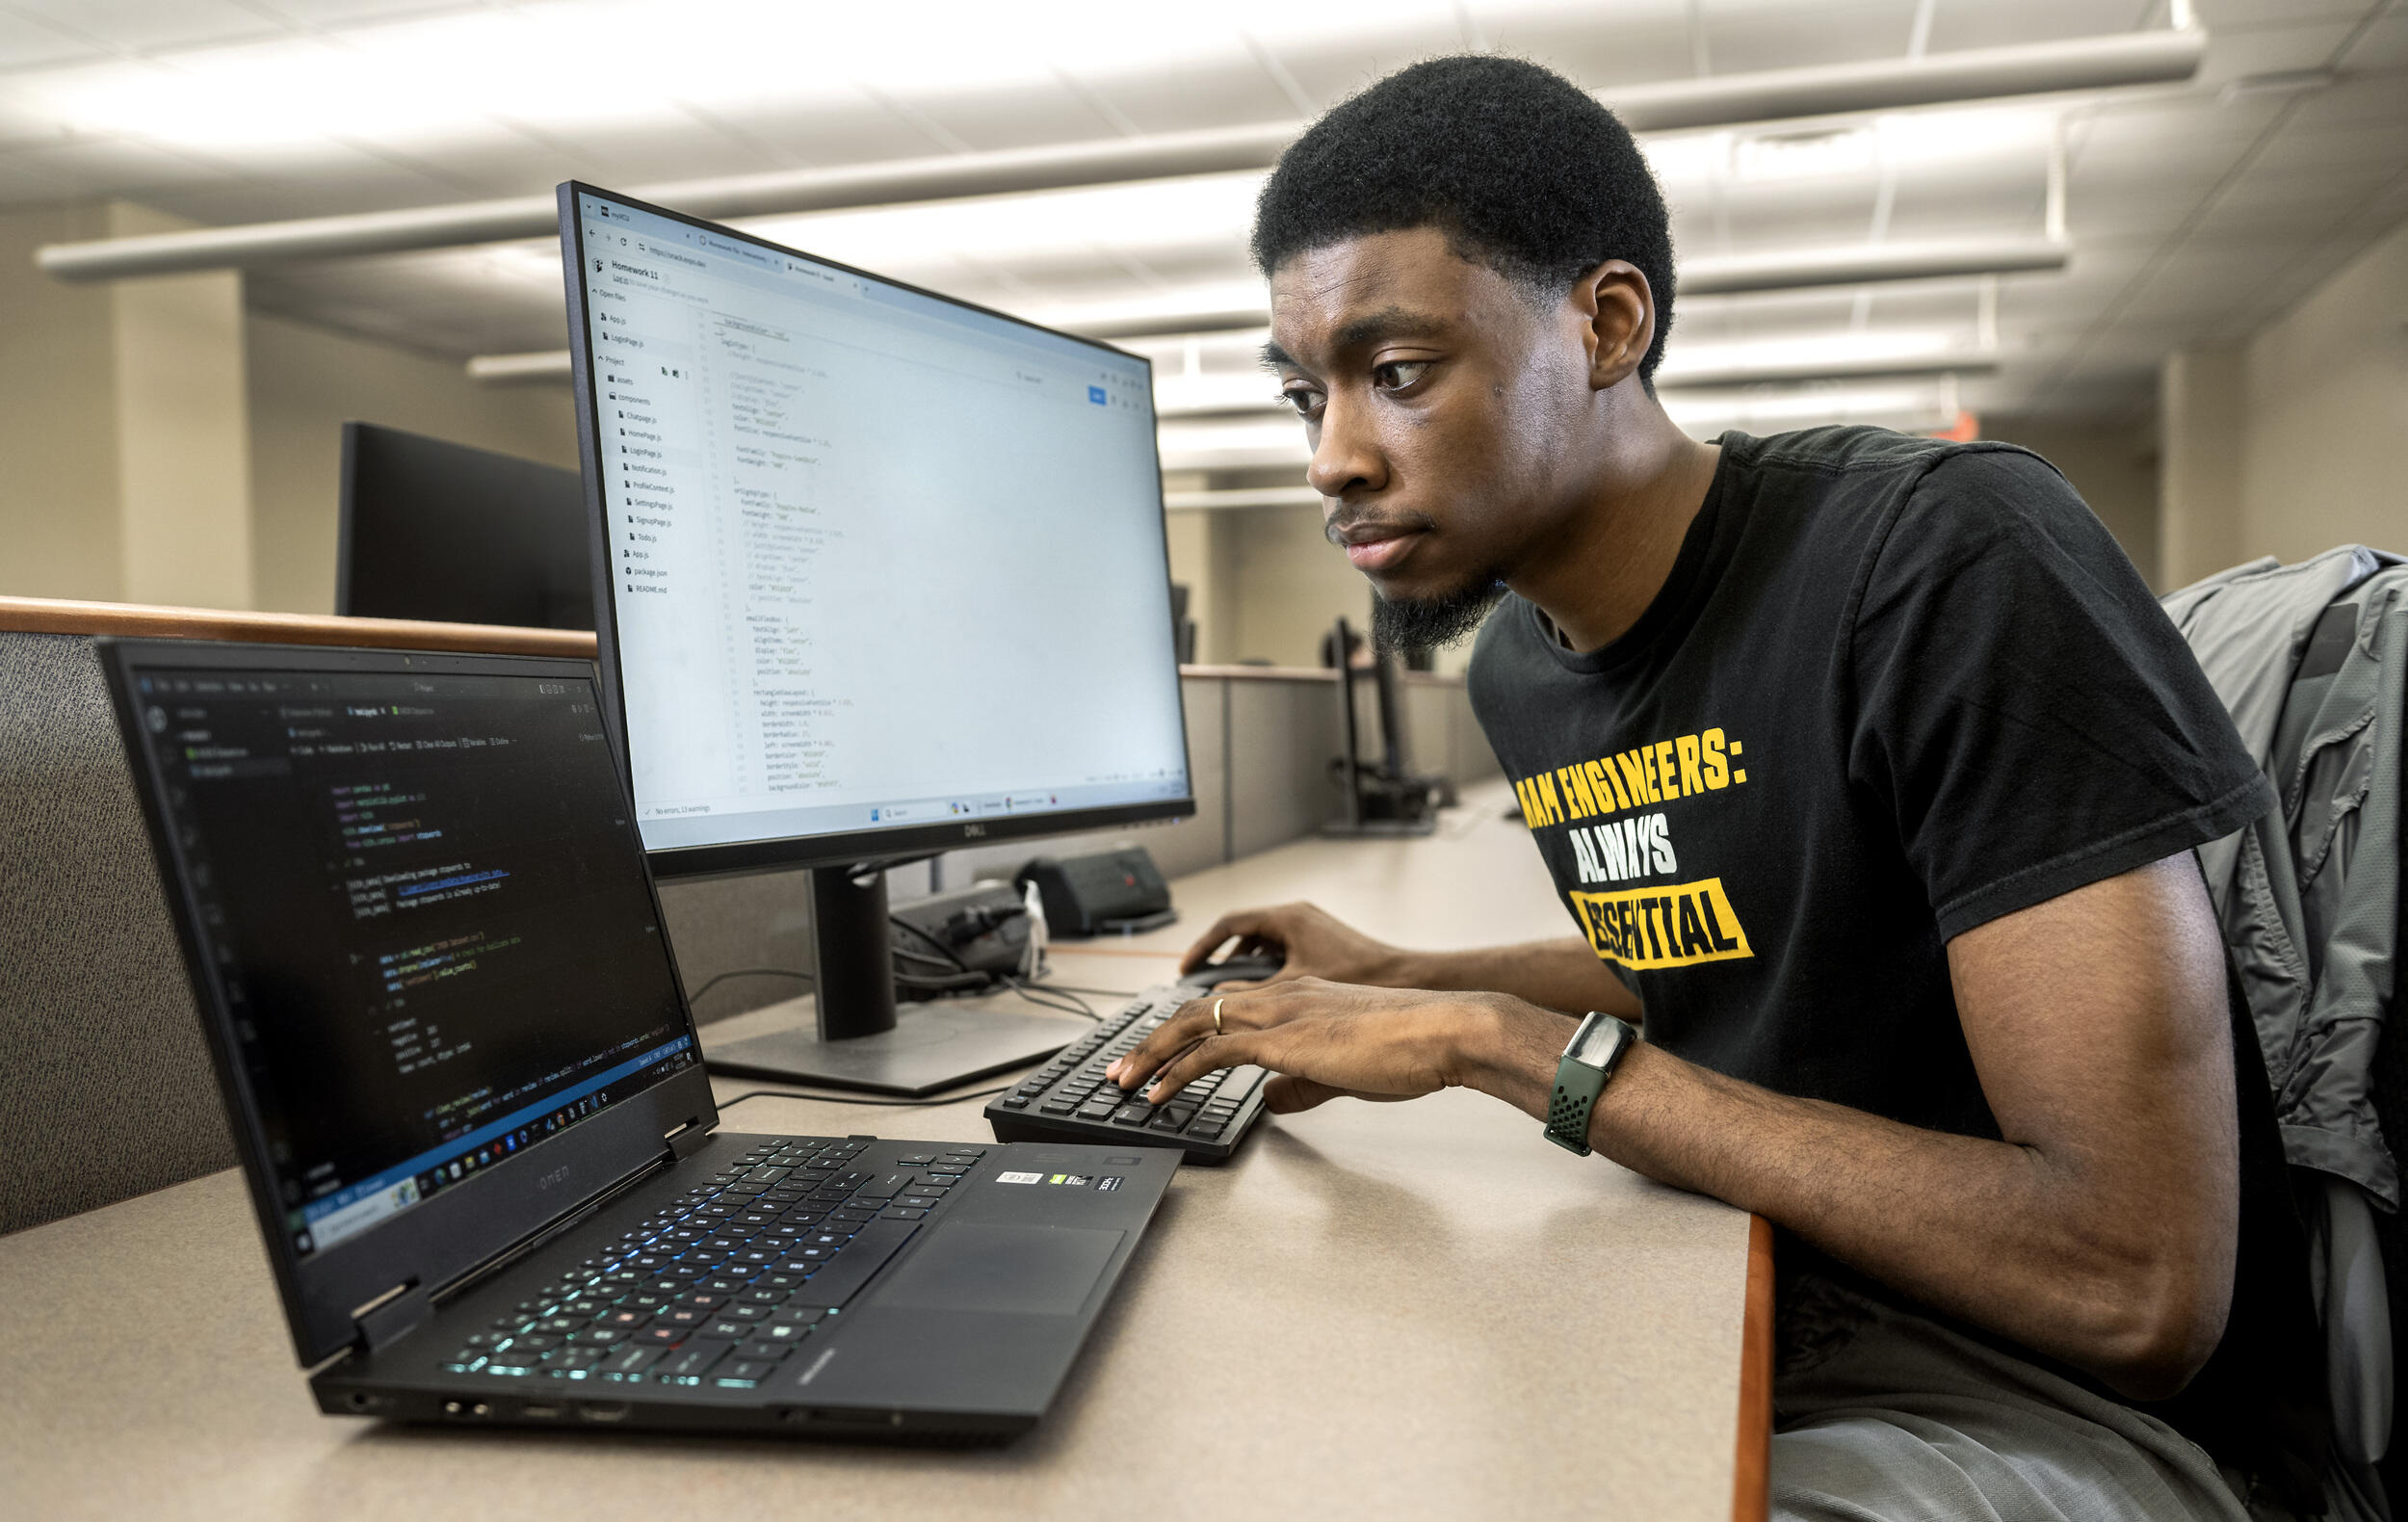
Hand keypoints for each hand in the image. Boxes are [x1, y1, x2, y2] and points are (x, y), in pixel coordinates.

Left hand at [1104, 976, 1513, 1113]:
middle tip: (1121, 1069)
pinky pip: (1213, 1052)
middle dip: (1152, 1041)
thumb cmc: (1411, 1046)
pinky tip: (1160, 1093)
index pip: (1226, 1006)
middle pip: (1196, 1009)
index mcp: (1298, 996)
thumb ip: (1302, 1084)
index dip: (1187, 1030)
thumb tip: (1270, 1101)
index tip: (1160, 1054)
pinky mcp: (1284, 1038)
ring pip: (1194, 1024)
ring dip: (1152, 1055)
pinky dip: (1178, 1071)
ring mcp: (1280, 1013)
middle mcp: (1282, 996)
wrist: (1445, 1028)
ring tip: (1123, 1082)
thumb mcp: (1345, 1070)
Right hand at [1178, 902, 1416, 988]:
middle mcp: (1299, 918)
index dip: (1203, 948)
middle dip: (1219, 960)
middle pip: (1244, 934)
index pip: (1229, 925)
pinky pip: (1283, 953)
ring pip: (1264, 944)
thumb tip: (1220, 1010)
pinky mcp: (1325, 947)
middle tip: (1200, 983)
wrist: (1414, 986)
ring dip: (1243, 967)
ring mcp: (1313, 931)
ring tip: (1227, 995)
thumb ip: (1253, 1003)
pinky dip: (1267, 972)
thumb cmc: (1365, 982)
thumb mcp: (1298, 995)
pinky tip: (1265, 999)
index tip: (1187, 969)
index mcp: (1288, 920)